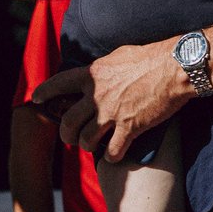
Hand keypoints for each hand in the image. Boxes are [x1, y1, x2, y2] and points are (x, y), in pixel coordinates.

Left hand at [32, 44, 185, 159]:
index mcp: (93, 75)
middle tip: (70, 137)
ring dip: (87, 146)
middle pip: (69, 122)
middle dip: (66, 133)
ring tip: (92, 146)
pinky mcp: (129, 128)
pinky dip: (112, 156)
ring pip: (86, 139)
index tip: (36, 99)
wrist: (175, 67)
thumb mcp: (120, 55)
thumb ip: (104, 67)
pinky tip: (115, 155)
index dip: (44, 93)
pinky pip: (112, 151)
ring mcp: (112, 114)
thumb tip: (97, 72)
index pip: (59, 84)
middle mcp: (97, 95)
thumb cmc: (151, 57)